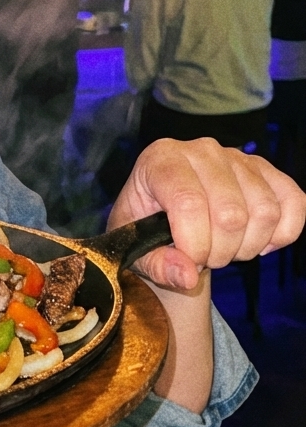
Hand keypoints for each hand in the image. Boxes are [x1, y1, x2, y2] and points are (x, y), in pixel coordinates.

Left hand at [109, 137, 305, 290]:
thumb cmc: (144, 226)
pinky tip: (258, 243)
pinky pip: (294, 202)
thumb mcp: (135, 247)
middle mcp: (201, 150)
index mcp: (160, 160)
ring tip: (224, 248)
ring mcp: (237, 157)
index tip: (188, 262)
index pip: (188, 203)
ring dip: (248, 246)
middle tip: (204, 258)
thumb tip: (187, 276)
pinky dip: (283, 233)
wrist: (163, 214)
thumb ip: (156, 264)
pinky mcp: (266, 170)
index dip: (193, 245)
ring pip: (265, 212)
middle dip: (219, 252)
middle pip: (230, 213)